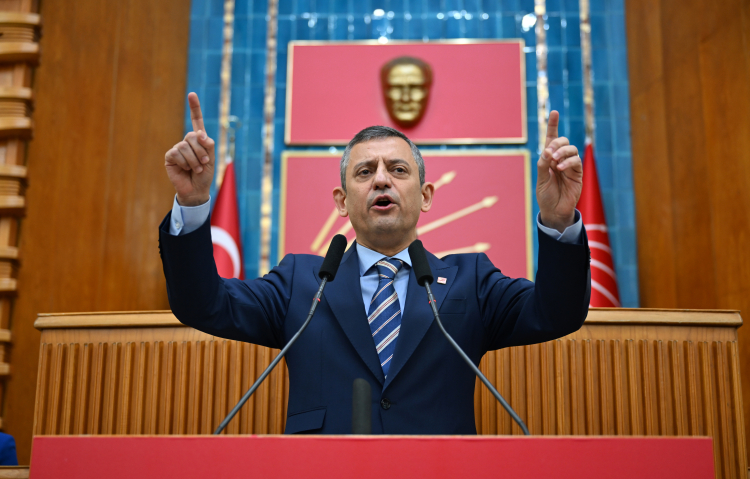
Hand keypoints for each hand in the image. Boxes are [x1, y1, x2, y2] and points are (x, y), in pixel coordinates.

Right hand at [164, 92, 214, 205]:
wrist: (196, 190)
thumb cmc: (205, 175)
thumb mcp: (212, 158)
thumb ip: (208, 144)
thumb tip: (199, 134)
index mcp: (199, 140)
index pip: (197, 121)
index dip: (194, 107)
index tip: (192, 94)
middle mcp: (187, 141)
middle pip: (193, 136)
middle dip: (201, 151)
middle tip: (204, 162)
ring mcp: (178, 148)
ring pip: (185, 146)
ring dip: (194, 160)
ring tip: (196, 169)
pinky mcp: (170, 156)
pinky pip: (177, 153)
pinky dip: (185, 162)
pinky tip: (185, 169)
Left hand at [536, 111, 582, 232]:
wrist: (554, 211)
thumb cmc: (546, 195)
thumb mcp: (540, 180)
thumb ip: (542, 165)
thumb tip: (547, 151)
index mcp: (549, 158)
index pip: (551, 138)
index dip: (552, 125)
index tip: (553, 112)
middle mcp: (560, 159)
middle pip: (562, 141)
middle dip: (556, 143)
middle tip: (549, 153)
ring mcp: (570, 165)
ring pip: (571, 149)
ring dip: (562, 151)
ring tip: (554, 160)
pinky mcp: (577, 173)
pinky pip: (576, 161)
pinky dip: (568, 162)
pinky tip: (560, 168)